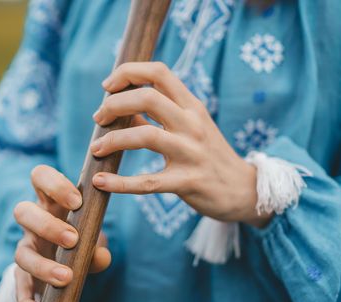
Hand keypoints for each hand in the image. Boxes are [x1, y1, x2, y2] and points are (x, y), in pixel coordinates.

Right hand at [13, 165, 110, 301]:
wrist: (69, 262)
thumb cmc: (83, 238)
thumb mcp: (94, 239)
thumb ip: (98, 246)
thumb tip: (100, 257)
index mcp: (51, 201)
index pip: (40, 177)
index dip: (54, 184)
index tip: (77, 201)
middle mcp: (33, 221)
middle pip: (23, 212)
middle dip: (47, 225)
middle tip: (73, 239)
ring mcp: (27, 247)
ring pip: (20, 251)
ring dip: (42, 264)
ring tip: (65, 278)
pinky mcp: (23, 275)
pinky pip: (18, 286)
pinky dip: (24, 299)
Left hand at [90, 62, 270, 226]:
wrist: (243, 190)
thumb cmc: (210, 156)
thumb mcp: (191, 127)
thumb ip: (159, 117)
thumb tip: (121, 111)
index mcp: (192, 106)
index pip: (158, 72)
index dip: (128, 73)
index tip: (107, 87)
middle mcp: (192, 124)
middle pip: (147, 97)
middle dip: (113, 104)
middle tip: (98, 119)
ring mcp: (191, 153)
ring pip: (144, 136)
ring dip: (112, 140)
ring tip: (96, 149)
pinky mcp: (187, 182)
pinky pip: (147, 182)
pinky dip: (119, 183)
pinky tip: (100, 182)